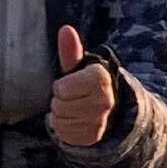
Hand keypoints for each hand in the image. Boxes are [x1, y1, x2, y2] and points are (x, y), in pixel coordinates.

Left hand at [47, 24, 116, 149]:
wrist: (107, 109)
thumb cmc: (86, 84)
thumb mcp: (79, 67)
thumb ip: (71, 51)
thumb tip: (65, 30)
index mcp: (100, 79)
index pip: (61, 88)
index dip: (60, 86)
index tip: (69, 84)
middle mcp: (104, 101)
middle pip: (59, 105)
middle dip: (60, 101)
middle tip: (71, 98)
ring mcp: (99, 121)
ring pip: (60, 120)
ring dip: (61, 115)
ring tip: (73, 109)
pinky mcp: (92, 137)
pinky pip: (64, 134)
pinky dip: (65, 128)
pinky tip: (75, 121)